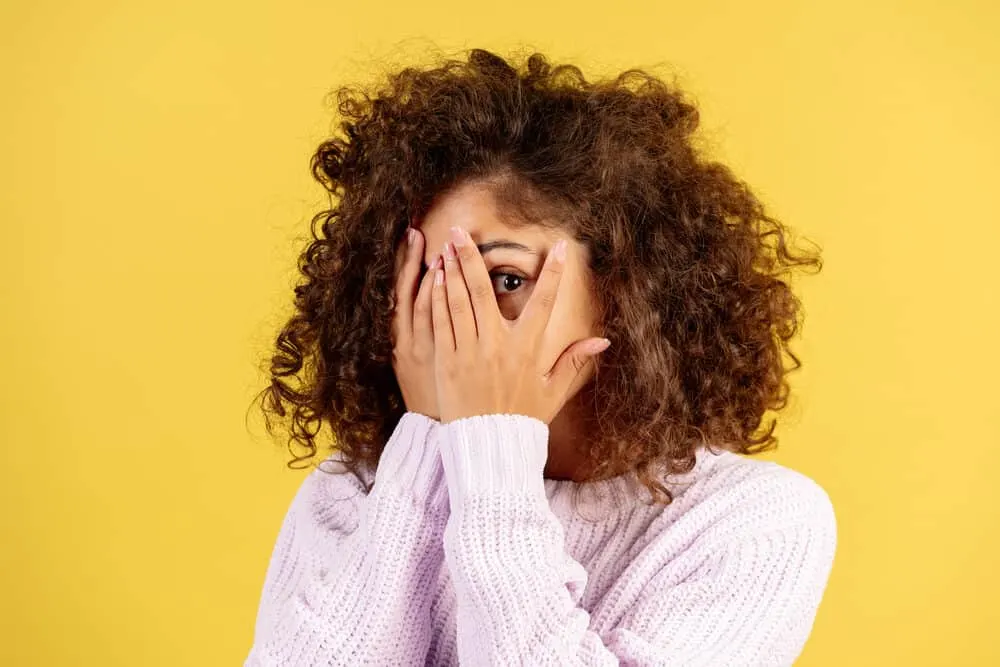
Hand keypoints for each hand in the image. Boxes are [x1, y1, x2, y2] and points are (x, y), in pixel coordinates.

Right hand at [391, 226, 441, 419]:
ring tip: (436, 248)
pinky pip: (441, 324)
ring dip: (428, 276)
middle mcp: (410, 341)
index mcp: (401, 341)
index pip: (400, 296)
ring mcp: (428, 349)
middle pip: (407, 294)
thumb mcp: (412, 364)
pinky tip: (443, 278)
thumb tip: (429, 298)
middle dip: (410, 262)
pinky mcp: (446, 358)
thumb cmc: (429, 394)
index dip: (403, 266)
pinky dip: (438, 300)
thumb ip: (416, 332)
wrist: (443, 429)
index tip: (411, 238)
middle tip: (414, 232)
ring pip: (424, 305)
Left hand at [430, 226, 610, 424]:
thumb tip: (603, 341)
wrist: (488, 447)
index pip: (544, 303)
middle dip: (472, 257)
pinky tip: (435, 278)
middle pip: (483, 291)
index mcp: (527, 350)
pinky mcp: (446, 361)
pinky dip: (437, 297)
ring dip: (451, 270)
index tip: (559, 247)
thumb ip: (574, 361)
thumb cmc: (523, 418)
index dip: (554, 274)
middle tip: (462, 230)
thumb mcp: (553, 391)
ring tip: (445, 245)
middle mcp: (497, 346)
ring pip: (458, 301)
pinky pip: (441, 322)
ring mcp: (468, 352)